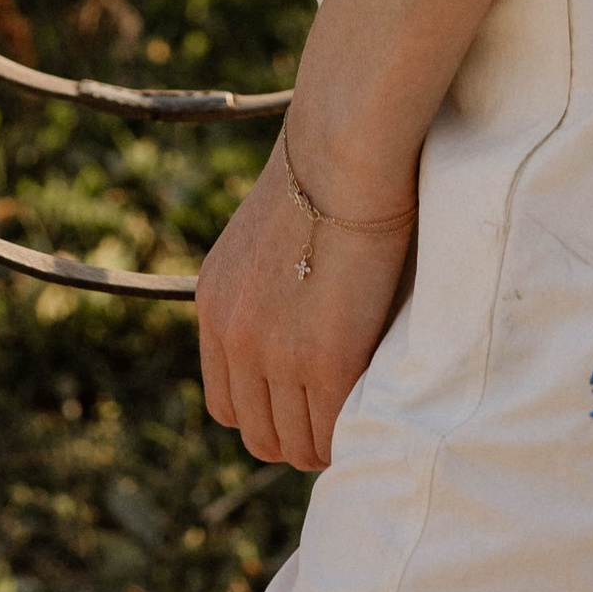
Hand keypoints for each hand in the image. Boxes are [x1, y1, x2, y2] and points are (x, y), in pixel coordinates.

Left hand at [195, 132, 415, 471]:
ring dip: (328, 440)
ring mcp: (275, 354)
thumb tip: (303, 314)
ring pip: (296, 444)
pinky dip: (353, 431)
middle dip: (297, 435)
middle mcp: (233, 335)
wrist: (346, 147)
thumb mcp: (270, 236)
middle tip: (340, 419)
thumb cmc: (328, 171)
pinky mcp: (324, 361)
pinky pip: (334, 431)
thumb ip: (271, 287)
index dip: (268, 412)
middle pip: (256, 433)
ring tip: (362, 417)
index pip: (226, 402)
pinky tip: (378, 407)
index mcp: (215, 303)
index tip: (304, 404)